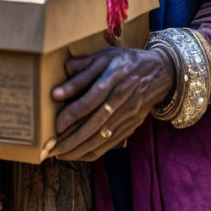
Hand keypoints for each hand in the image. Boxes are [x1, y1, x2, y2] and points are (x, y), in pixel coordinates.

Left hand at [48, 45, 173, 161]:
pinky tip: (77, 155)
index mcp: (114, 78)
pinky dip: (93, 152)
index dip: (73, 113)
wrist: (159, 72)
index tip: (55, 124)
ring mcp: (127, 115)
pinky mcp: (131, 126)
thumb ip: (84, 64)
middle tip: (51, 147)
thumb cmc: (126, 61)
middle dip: (71, 139)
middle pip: (95, 123)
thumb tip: (64, 71)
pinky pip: (110, 143)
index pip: (91, 99)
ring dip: (79, 149)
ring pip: (102, 137)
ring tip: (59, 154)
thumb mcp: (105, 56)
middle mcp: (121, 99)